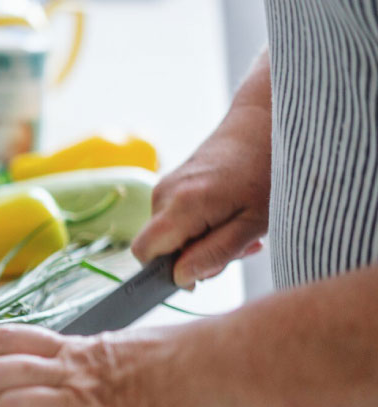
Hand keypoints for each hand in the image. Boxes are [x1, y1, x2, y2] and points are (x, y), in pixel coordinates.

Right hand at [131, 107, 270, 288]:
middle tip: (237, 248)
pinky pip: (175, 218)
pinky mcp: (172, 182)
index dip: (167, 271)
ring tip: (239, 229)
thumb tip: (180, 278)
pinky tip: (230, 217)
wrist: (264, 123)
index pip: (144, 253)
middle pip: (159, 246)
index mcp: (182, 205)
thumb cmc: (268, 172)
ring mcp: (165, 185)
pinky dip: (200, 226)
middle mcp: (164, 194)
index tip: (204, 271)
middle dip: (192, 257)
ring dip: (200, 241)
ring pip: (169, 234)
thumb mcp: (253, 224)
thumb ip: (214, 254)